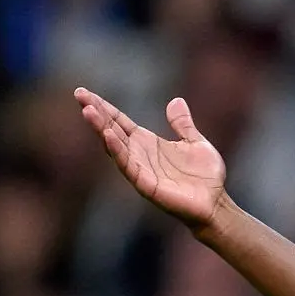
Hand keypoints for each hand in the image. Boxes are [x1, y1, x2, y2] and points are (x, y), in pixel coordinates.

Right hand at [73, 89, 229, 231]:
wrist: (215, 203)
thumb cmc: (205, 177)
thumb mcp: (196, 142)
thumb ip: (182, 124)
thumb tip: (176, 101)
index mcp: (147, 142)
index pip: (119, 121)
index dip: (103, 107)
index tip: (84, 92)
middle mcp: (139, 154)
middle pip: (111, 129)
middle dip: (95, 112)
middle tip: (79, 94)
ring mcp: (140, 169)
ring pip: (114, 146)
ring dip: (101, 128)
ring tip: (88, 111)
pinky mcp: (145, 184)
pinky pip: (128, 165)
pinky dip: (117, 150)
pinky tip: (108, 135)